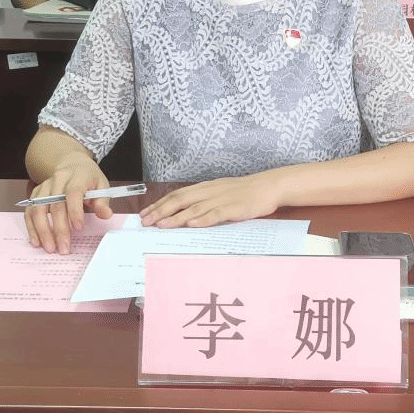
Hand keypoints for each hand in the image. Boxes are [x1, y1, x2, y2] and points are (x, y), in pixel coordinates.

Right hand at [23, 156, 110, 254]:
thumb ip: (102, 201)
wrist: (72, 164)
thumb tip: (105, 214)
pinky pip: (30, 211)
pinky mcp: (36, 194)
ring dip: (42, 230)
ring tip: (50, 248)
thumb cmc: (88, 178)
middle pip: (55, 204)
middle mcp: (58, 179)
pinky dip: (32, 227)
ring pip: (39, 208)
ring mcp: (45, 186)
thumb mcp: (101, 185)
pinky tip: (37, 241)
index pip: (73, 193)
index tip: (79, 228)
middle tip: (63, 248)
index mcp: (77, 176)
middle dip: (59, 228)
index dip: (75, 211)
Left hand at [138, 173, 282, 228]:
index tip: (145, 213)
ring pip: (194, 208)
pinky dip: (202, 219)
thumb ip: (203, 201)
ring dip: (176, 217)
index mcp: (204, 188)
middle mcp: (209, 191)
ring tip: (161, 225)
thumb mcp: (220, 193)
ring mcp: (221, 199)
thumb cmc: (243, 192)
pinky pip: (216, 214)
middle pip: (180, 200)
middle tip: (146, 222)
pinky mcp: (233, 208)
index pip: (176, 195)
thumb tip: (185, 212)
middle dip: (161, 211)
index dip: (159, 204)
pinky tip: (191, 224)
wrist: (267, 186)